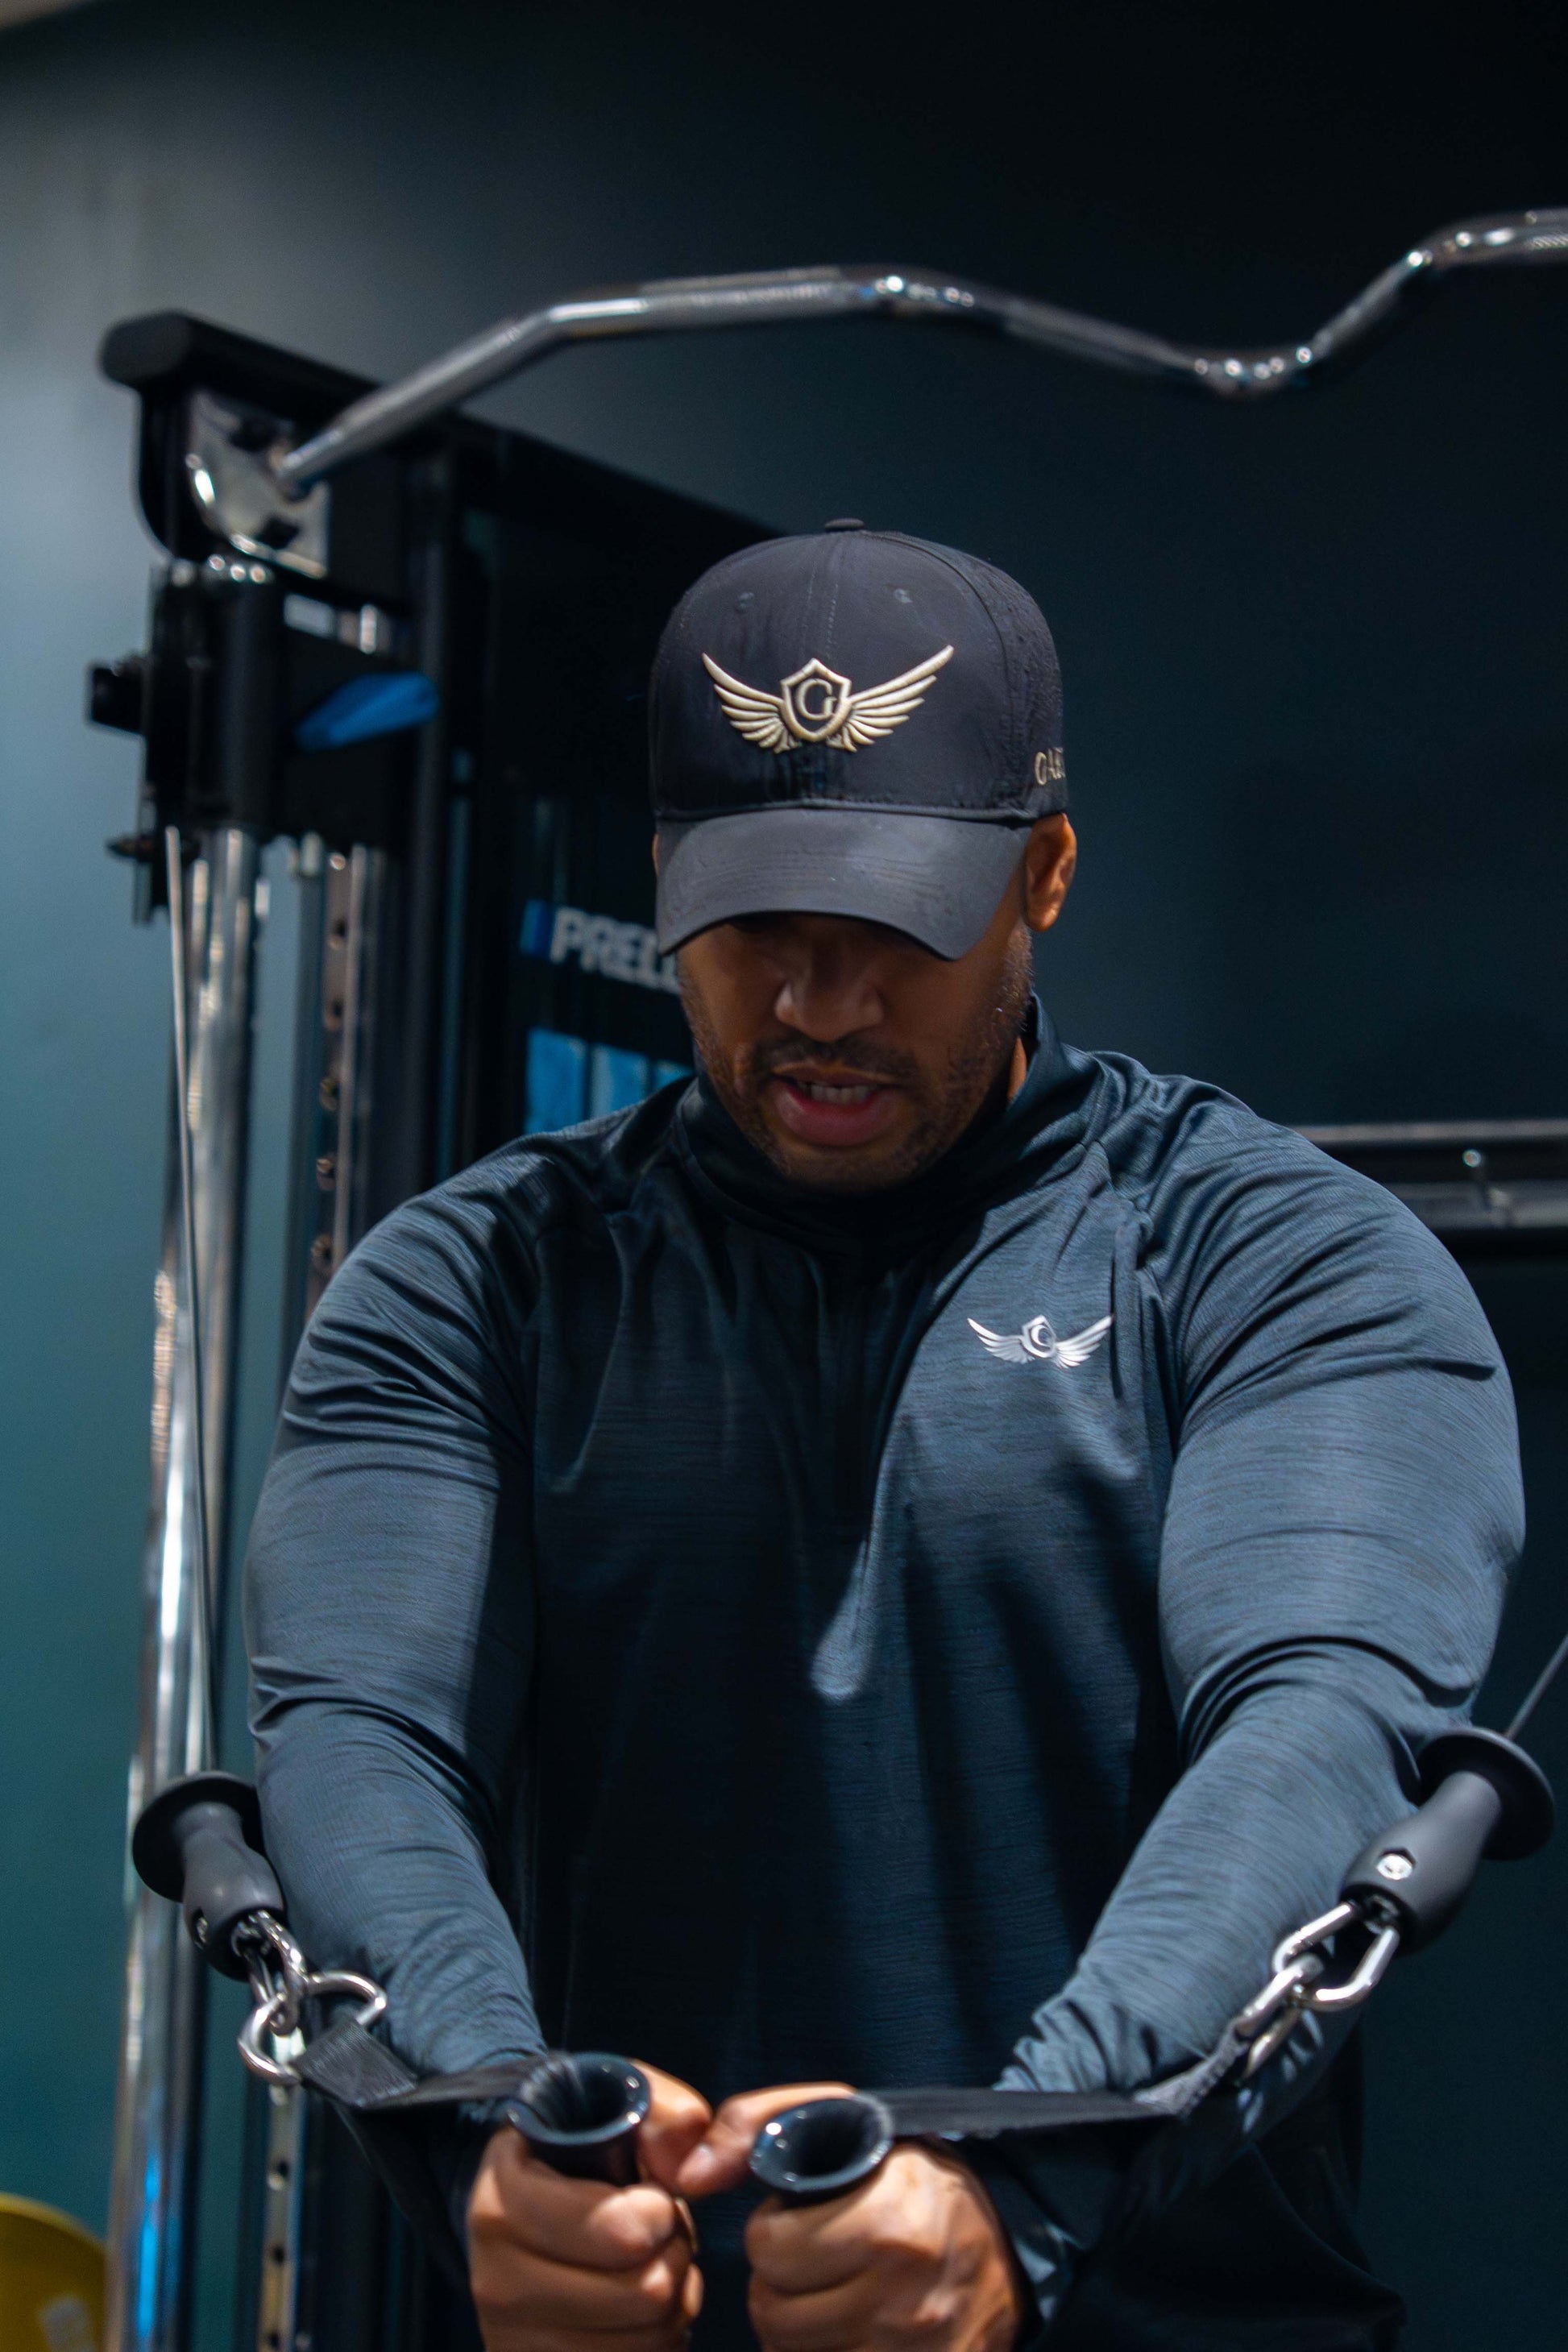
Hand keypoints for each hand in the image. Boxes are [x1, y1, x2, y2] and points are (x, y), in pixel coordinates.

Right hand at [468, 2063, 709, 2351]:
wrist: (523, 2207)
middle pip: (644, 2292)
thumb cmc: (578, 2156)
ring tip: (649, 2264)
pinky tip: (640, 2310)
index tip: (654, 2196)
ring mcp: (513, 2338)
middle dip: (674, 2255)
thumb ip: (661, 2113)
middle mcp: (497, 2279)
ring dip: (672, 2300)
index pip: (620, 2230)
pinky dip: (657, 2342)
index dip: (658, 2212)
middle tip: (660, 2233)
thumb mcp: (611, 2105)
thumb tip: (687, 2162)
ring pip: (647, 2340)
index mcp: (503, 2202)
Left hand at [676, 2087, 1023, 2351]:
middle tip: (808, 2262)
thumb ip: (757, 2124)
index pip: (770, 2249)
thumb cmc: (911, 2177)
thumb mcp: (846, 2118)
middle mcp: (905, 2300)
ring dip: (797, 2329)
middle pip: (775, 2314)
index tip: (796, 2222)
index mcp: (890, 2223)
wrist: (1009, 2241)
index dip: (772, 2232)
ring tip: (827, 2294)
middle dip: (777, 2284)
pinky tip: (844, 2329)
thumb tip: (690, 2175)